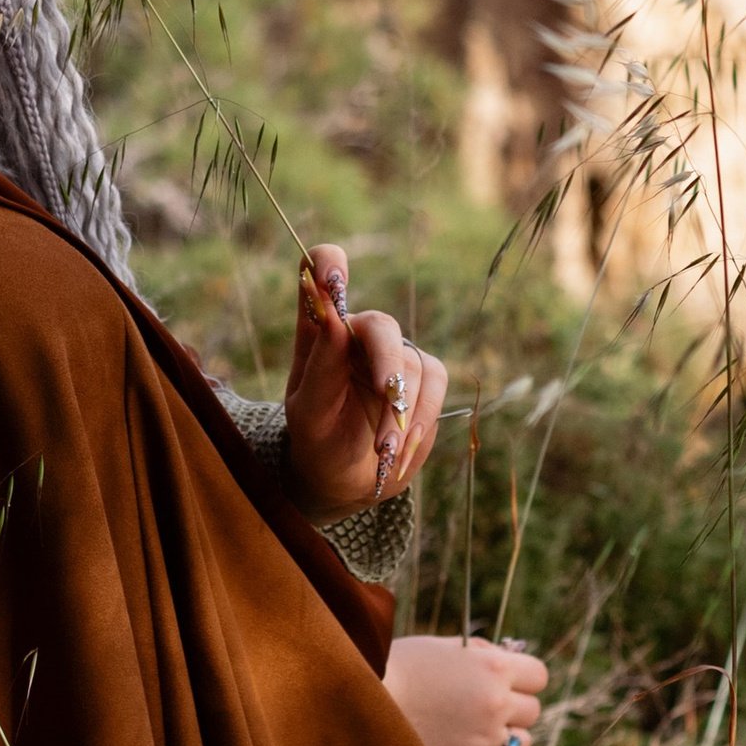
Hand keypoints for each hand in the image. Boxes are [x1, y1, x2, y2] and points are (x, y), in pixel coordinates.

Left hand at [283, 246, 447, 519]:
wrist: (346, 479)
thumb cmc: (317, 441)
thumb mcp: (308, 412)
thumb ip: (321, 365)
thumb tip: (333, 316)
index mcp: (319, 332)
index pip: (320, 272)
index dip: (328, 265)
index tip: (332, 276)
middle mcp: (356, 333)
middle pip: (382, 325)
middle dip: (387, 364)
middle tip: (387, 395)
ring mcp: (392, 352)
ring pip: (412, 363)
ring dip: (402, 410)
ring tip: (385, 450)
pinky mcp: (423, 375)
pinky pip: (436, 381)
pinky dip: (421, 417)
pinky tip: (402, 448)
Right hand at [384, 635, 548, 745]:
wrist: (360, 700)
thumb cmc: (399, 665)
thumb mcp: (443, 646)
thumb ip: (481, 653)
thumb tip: (509, 657)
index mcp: (493, 667)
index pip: (539, 676)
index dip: (524, 676)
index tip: (506, 678)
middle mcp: (496, 703)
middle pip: (533, 710)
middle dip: (513, 705)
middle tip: (484, 702)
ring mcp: (484, 738)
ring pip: (522, 741)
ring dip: (506, 734)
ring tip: (478, 727)